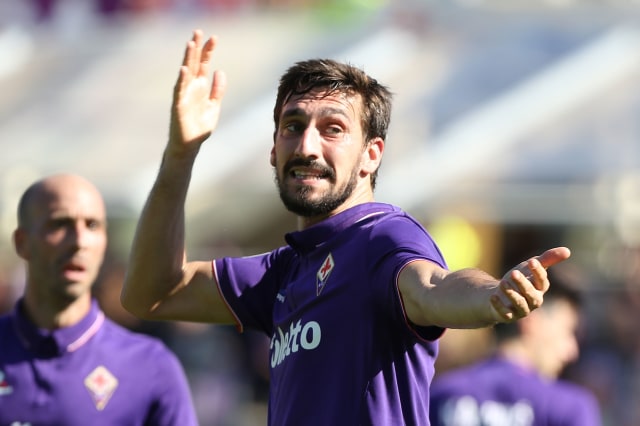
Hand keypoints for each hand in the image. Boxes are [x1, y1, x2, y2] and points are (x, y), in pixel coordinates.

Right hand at [169, 29, 226, 152]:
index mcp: (200, 87)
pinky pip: (179, 90)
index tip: (214, 37)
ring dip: (188, 58)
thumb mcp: (214, 106)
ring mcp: (184, 95)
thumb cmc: (199, 127)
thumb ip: (217, 90)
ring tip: (190, 43)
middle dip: (196, 48)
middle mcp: (191, 88)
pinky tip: (184, 69)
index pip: (203, 64)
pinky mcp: (179, 105)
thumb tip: (220, 71)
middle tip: (199, 31)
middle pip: (193, 63)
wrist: (190, 145)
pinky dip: (181, 80)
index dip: (208, 51)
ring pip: (185, 73)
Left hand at [490, 247, 570, 321]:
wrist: (498, 294)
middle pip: (530, 293)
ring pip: (519, 303)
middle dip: (523, 284)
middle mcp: (533, 300)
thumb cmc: (518, 280)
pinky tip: (493, 296)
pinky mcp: (507, 316)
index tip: (532, 261)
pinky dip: (499, 305)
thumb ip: (547, 259)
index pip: (542, 281)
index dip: (538, 272)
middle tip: (513, 273)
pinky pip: (505, 313)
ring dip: (511, 294)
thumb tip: (568, 251)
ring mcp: (521, 310)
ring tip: (502, 283)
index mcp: (540, 288)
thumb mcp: (529, 267)